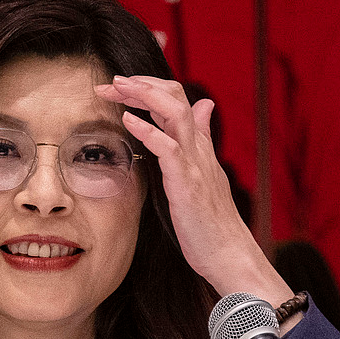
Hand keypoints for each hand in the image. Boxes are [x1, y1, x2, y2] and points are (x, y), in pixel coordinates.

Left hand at [95, 75, 293, 309]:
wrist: (230, 255)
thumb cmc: (212, 224)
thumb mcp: (205, 174)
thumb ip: (201, 139)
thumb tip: (205, 106)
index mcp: (199, 147)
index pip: (178, 100)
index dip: (149, 88)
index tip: (121, 88)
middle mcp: (198, 149)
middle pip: (175, 97)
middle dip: (141, 83)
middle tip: (110, 83)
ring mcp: (195, 164)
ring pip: (175, 112)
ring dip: (143, 95)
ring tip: (117, 88)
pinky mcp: (187, 183)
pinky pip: (168, 148)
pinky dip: (148, 130)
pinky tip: (128, 121)